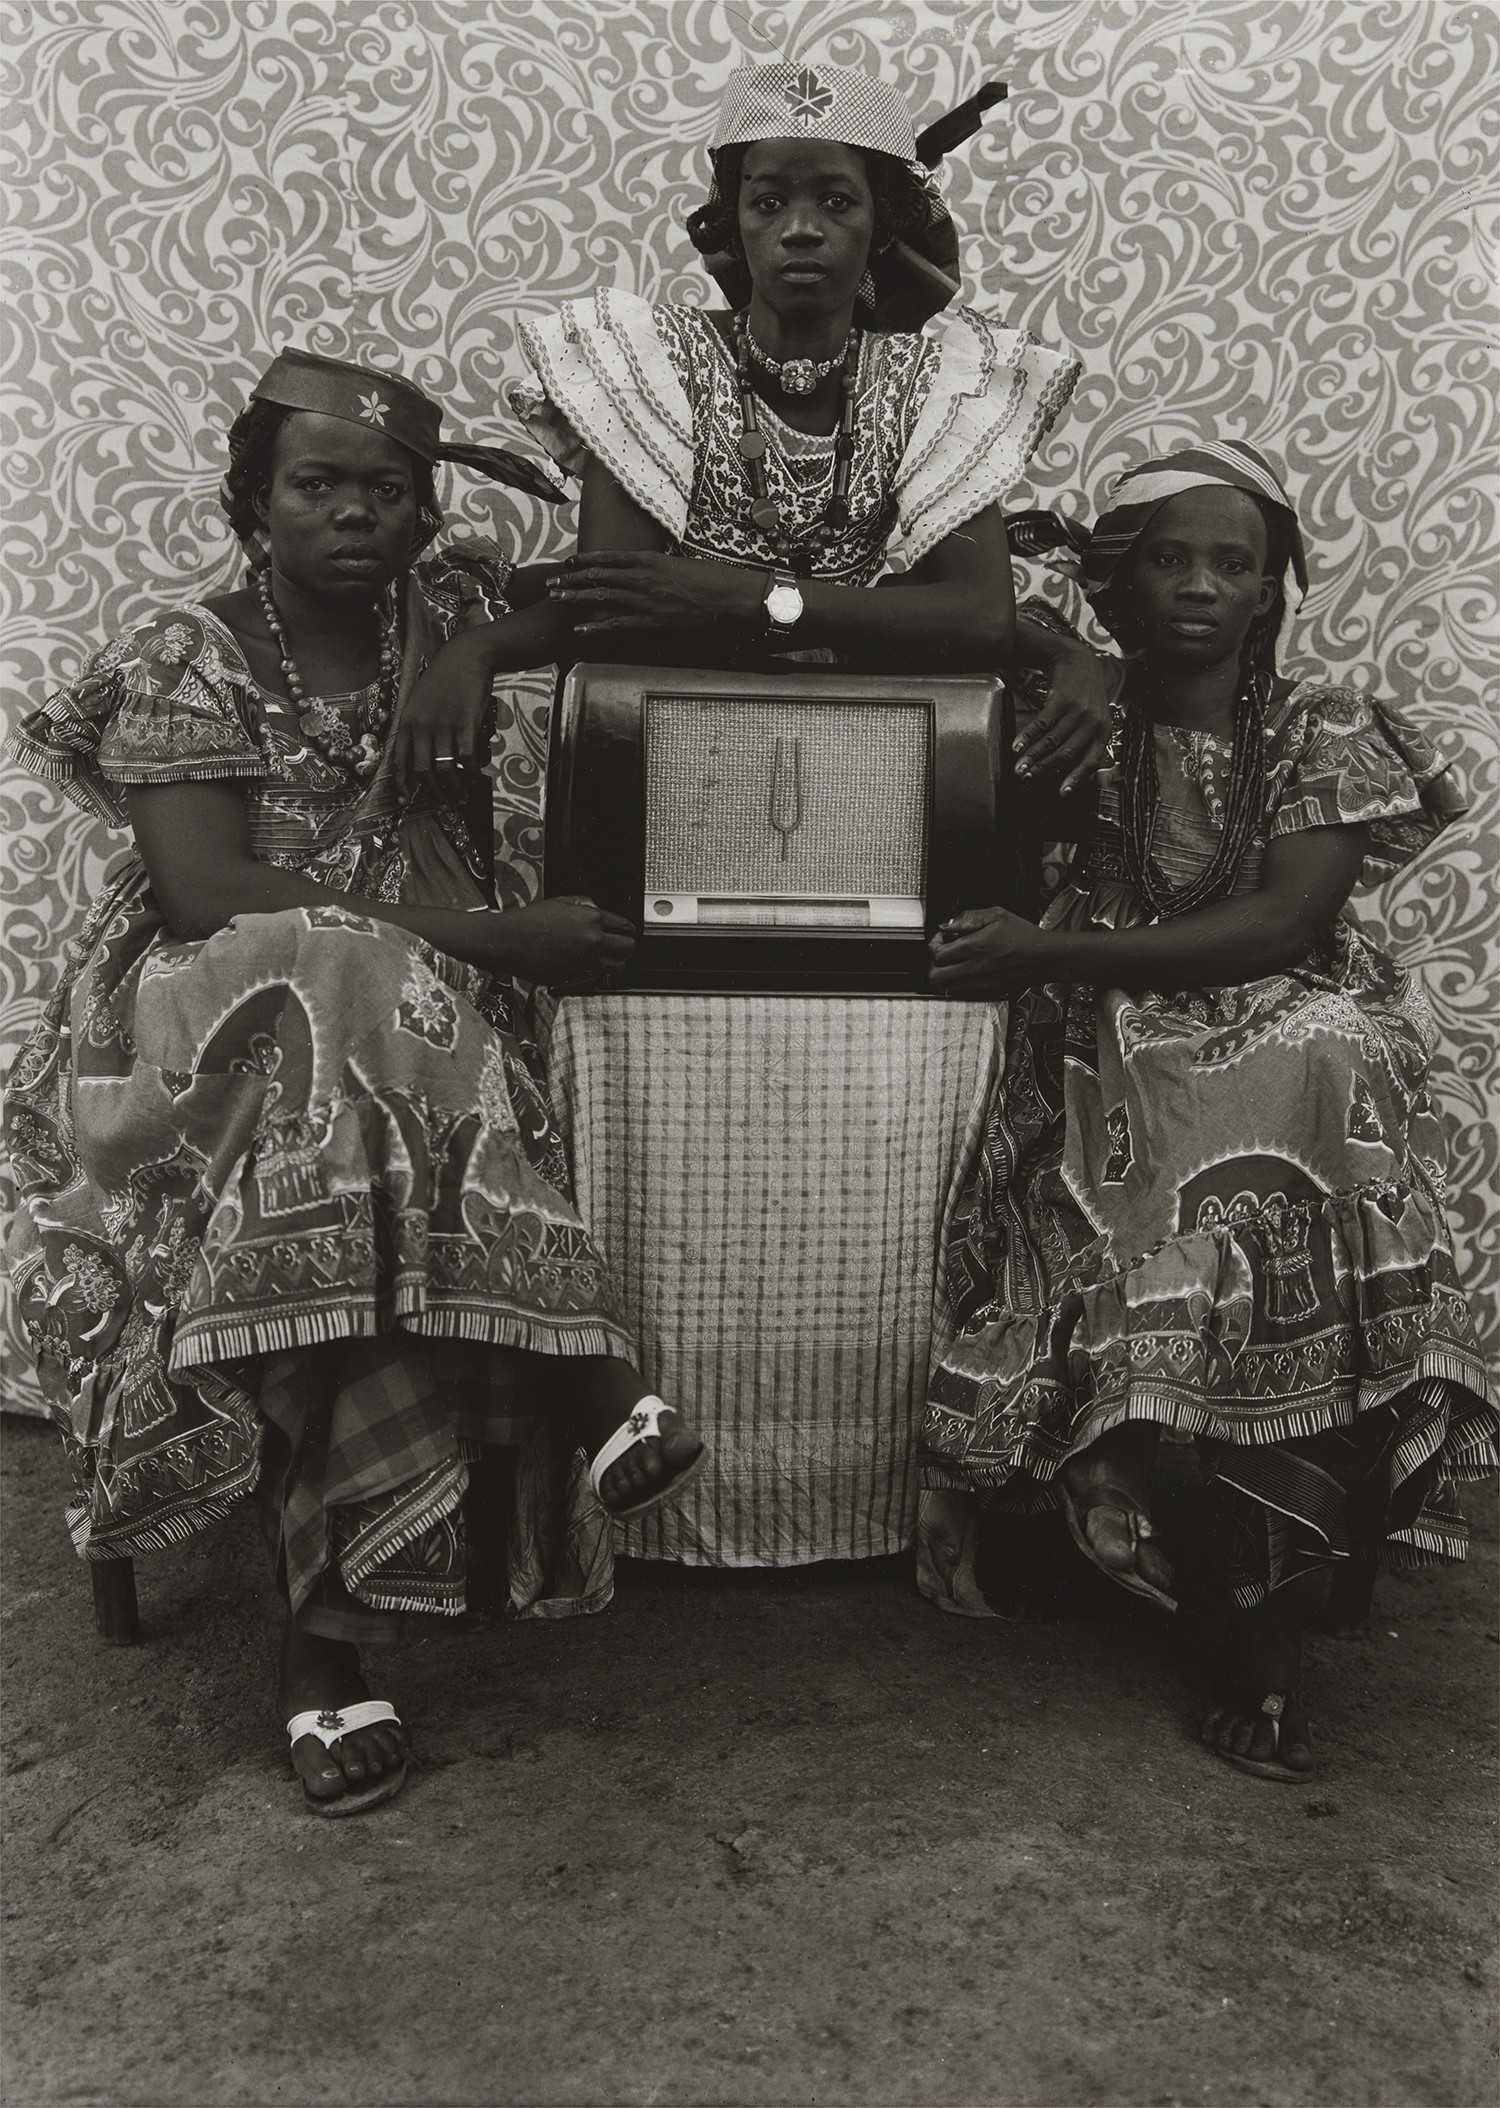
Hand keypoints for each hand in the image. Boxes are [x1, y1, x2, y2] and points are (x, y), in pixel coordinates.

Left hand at [393, 634, 494, 797]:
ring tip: (462, 796)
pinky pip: (467, 757)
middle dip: (434, 793)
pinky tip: (475, 777)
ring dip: (455, 788)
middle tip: (444, 805)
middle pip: (423, 771)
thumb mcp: (419, 701)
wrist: (465, 657)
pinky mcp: (465, 723)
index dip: (401, 785)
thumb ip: (417, 727)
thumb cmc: (443, 680)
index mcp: (407, 722)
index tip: (405, 802)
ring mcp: (444, 725)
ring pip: (445, 768)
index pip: (399, 760)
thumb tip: (423, 757)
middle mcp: (422, 726)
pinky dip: (471, 772)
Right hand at [477, 896, 635, 986]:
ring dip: (615, 961)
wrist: (509, 942)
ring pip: (619, 965)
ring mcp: (587, 961)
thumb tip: (597, 909)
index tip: (627, 931)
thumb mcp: (560, 901)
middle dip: (625, 945)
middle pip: (629, 947)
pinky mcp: (577, 977)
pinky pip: (598, 976)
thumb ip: (584, 904)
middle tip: (618, 945)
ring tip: (606, 957)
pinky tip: (586, 964)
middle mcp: (593, 941)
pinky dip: (597, 971)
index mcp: (591, 919)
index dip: (627, 928)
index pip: (626, 926)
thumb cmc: (529, 921)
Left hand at [547, 551, 761, 634]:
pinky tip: (579, 629)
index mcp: (648, 559)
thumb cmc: (709, 577)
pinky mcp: (650, 621)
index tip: (569, 563)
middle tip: (551, 584)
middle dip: (571, 580)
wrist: (727, 595)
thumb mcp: (679, 562)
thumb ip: (657, 565)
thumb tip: (645, 566)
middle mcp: (640, 577)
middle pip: (597, 576)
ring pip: (600, 597)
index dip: (585, 561)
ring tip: (555, 599)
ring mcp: (643, 599)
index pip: (607, 558)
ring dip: (575, 598)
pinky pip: (615, 624)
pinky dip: (595, 627)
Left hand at [928, 906, 1057, 997]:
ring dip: (945, 974)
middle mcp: (976, 968)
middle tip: (943, 952)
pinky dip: (957, 983)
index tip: (942, 938)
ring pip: (946, 988)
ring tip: (955, 962)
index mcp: (976, 947)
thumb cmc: (1024, 936)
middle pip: (936, 976)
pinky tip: (966, 970)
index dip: (934, 944)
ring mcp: (981, 983)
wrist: (1045, 957)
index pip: (938, 954)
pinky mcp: (988, 991)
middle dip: (934, 963)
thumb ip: (968, 917)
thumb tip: (946, 924)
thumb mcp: (997, 915)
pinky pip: (961, 993)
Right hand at [1012, 635, 1110, 795]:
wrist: (1078, 660)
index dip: (1076, 778)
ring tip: (1018, 768)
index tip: (1062, 794)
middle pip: (1066, 754)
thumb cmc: (1086, 695)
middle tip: (1028, 780)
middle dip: (1044, 769)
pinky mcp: (1061, 700)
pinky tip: (1016, 747)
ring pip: (1051, 741)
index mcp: (1104, 731)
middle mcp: (1092, 723)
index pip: (1091, 761)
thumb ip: (1088, 740)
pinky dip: (1027, 737)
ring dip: (1032, 757)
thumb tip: (1071, 771)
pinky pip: (1041, 724)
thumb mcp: (1096, 717)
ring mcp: (1077, 711)